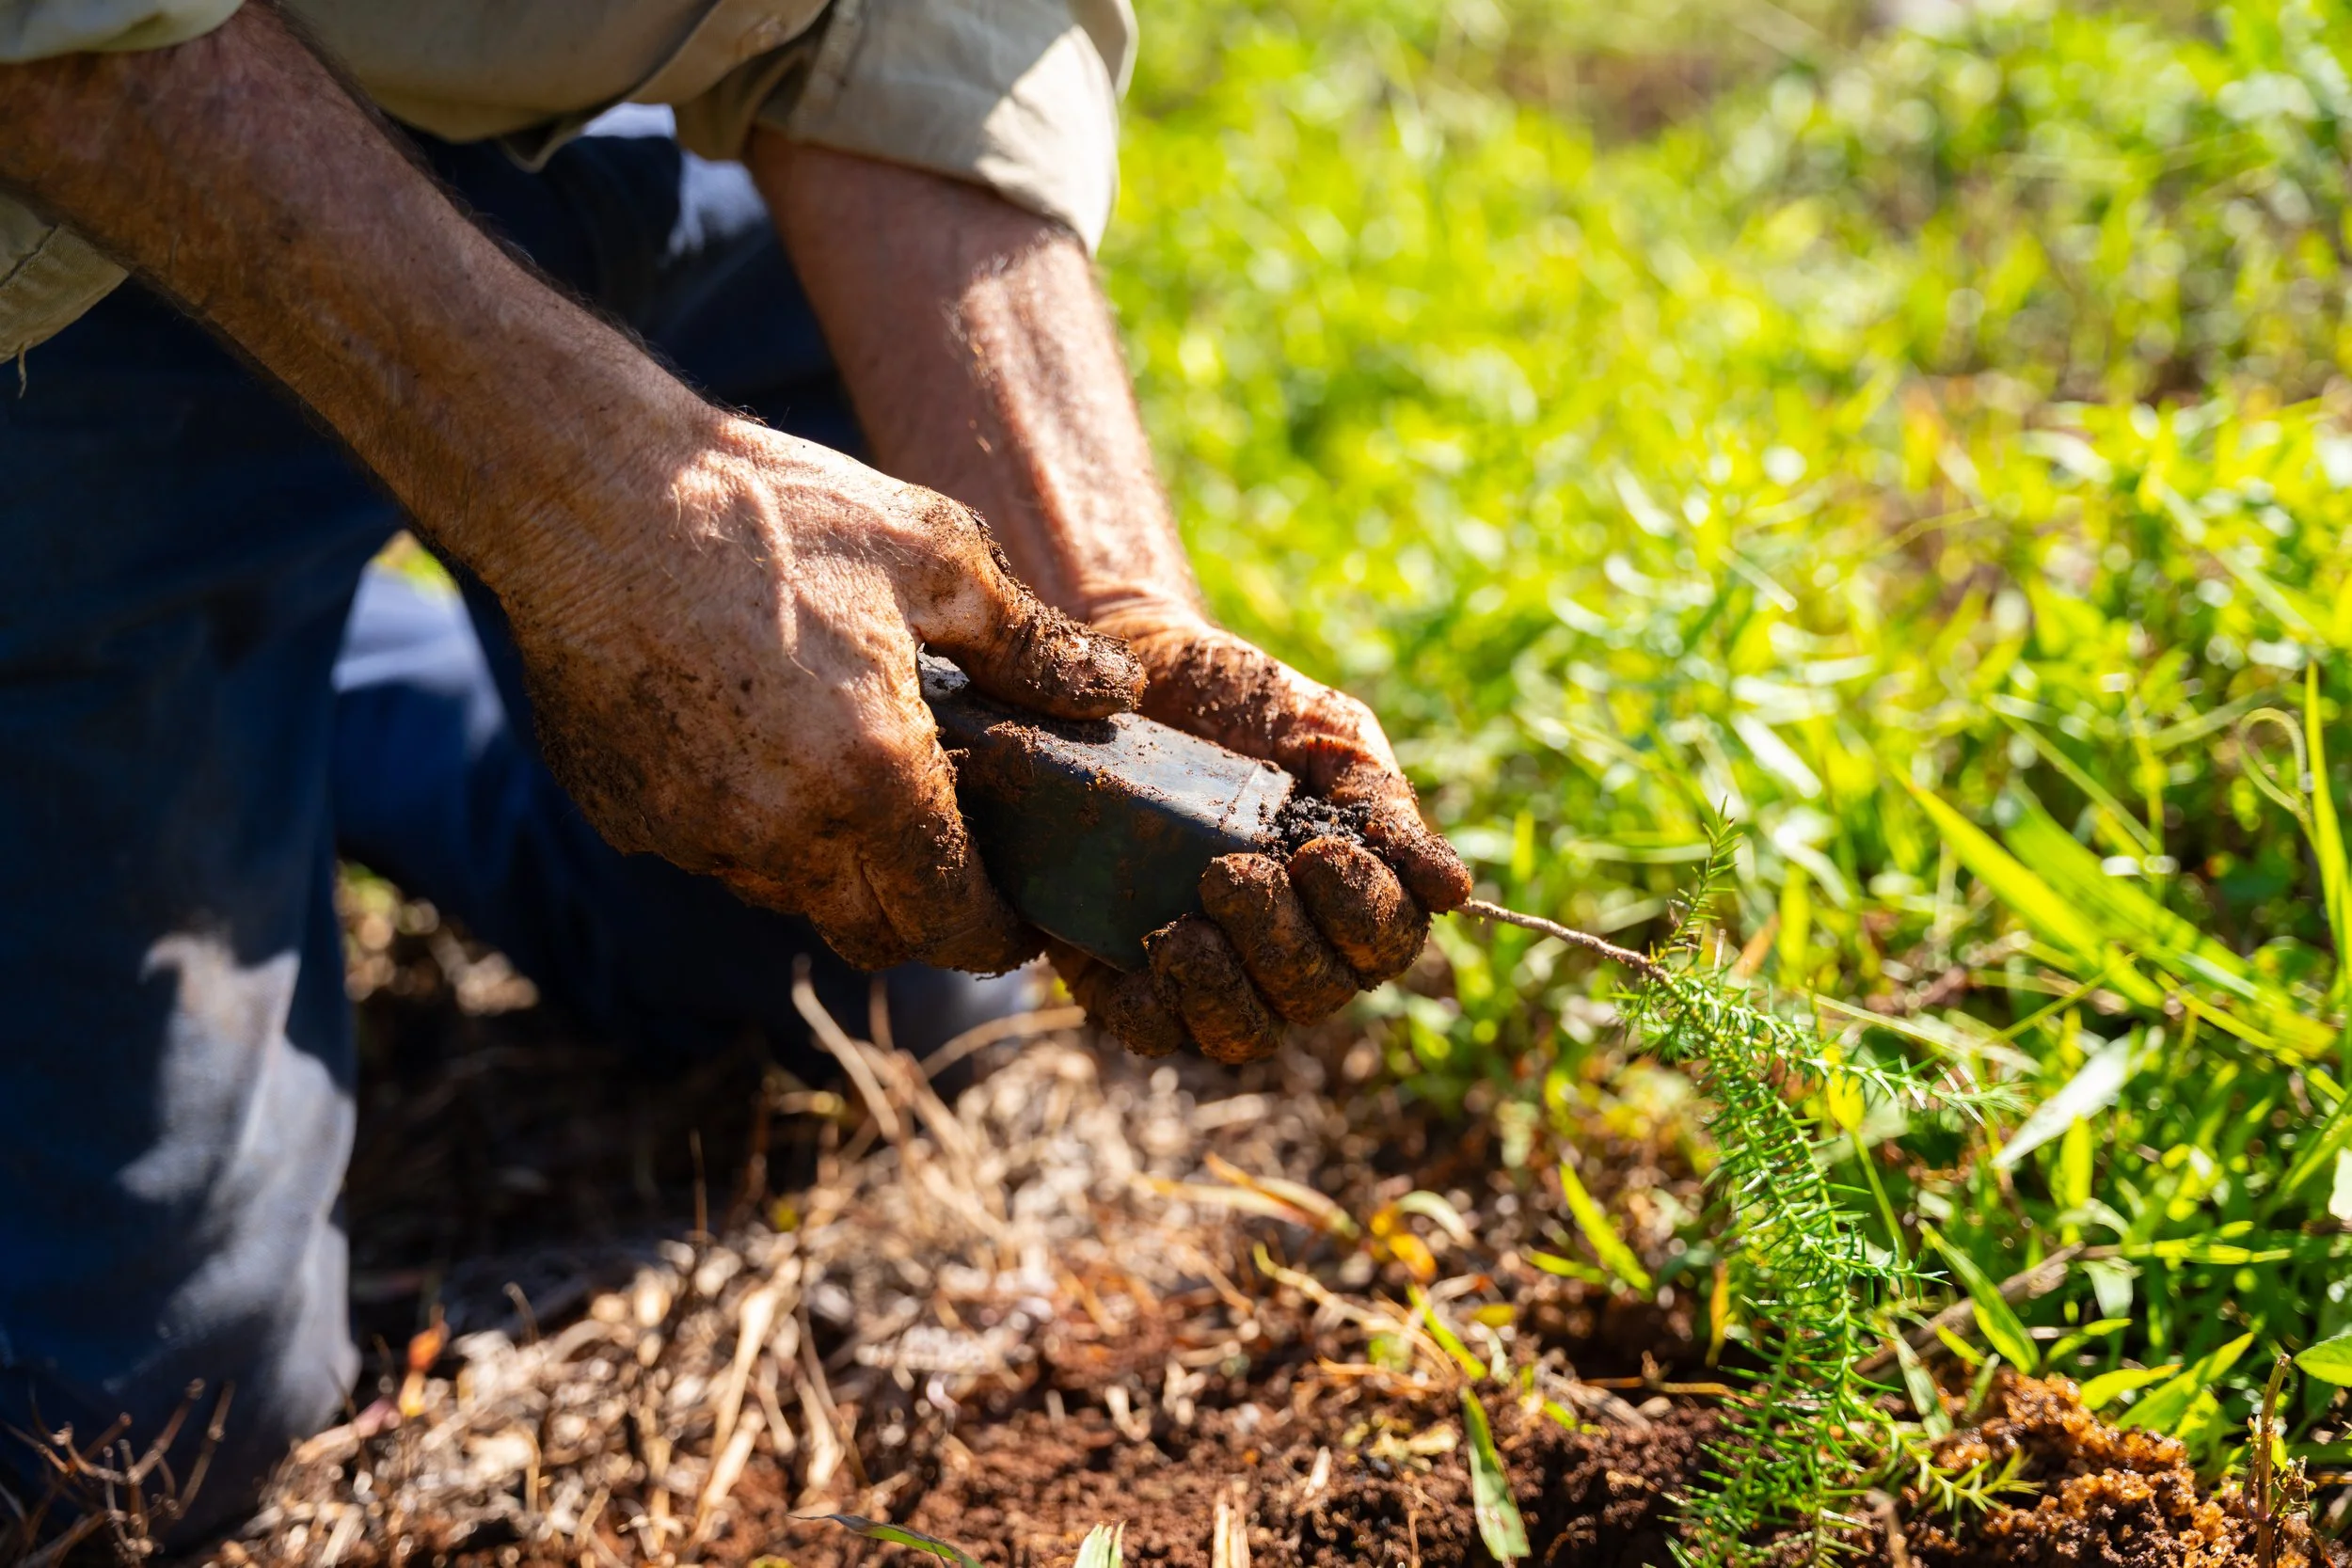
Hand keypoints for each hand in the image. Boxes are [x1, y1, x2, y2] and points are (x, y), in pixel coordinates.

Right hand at [502, 419, 1141, 973]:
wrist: (590, 491)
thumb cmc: (773, 511)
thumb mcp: (934, 554)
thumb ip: (1033, 644)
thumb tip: (1117, 692)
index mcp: (870, 777)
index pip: (953, 921)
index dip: (998, 933)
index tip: (1024, 917)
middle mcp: (779, 833)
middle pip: (877, 933)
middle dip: (927, 913)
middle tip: (960, 855)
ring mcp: (695, 834)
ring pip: (795, 897)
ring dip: (842, 866)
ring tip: (864, 777)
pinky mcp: (634, 817)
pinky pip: (721, 854)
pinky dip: (761, 828)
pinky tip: (769, 745)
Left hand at [1051, 608, 1470, 1062]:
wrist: (1137, 669)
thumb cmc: (1244, 702)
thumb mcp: (1323, 734)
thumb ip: (1383, 804)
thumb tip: (1453, 890)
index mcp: (1349, 891)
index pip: (1384, 940)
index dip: (1362, 913)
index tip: (1319, 852)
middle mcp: (1290, 942)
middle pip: (1316, 992)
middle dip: (1280, 941)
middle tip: (1232, 872)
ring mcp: (1215, 966)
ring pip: (1246, 1029)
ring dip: (1223, 990)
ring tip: (1188, 927)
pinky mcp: (1131, 974)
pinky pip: (1155, 1031)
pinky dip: (1156, 1013)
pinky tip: (1148, 966)